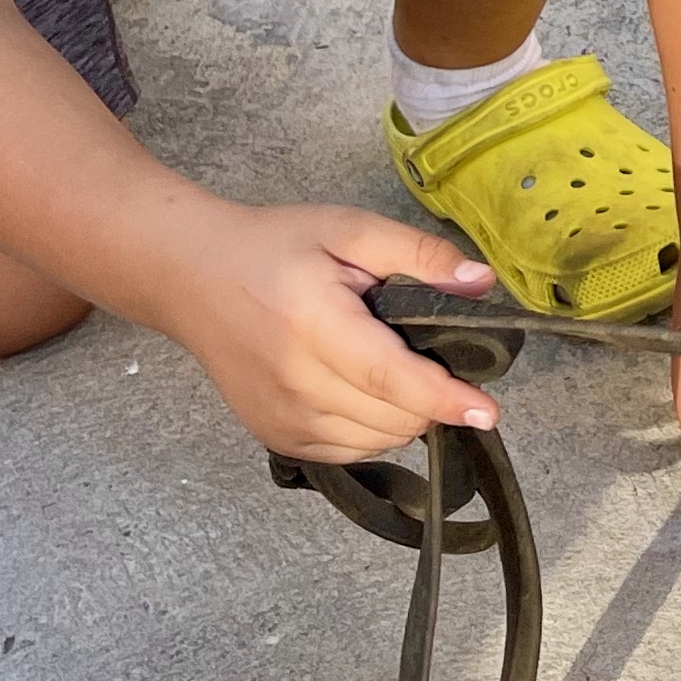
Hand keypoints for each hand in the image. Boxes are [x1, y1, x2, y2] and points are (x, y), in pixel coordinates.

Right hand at [144, 199, 498, 459]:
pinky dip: (373, 429)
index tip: (487, 411)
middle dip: (429, 394)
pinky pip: (350, 451)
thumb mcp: (349, 229)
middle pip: (392, 416)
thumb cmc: (275, 248)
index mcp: (314, 322)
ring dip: (403, 414)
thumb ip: (418, 255)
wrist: (193, 278)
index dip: (442, 397)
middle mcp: (294, 381)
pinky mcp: (277, 438)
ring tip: (386, 364)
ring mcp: (282, 418)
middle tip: (421, 350)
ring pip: (378, 440)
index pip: (388, 376)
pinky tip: (362, 389)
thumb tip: (481, 283)